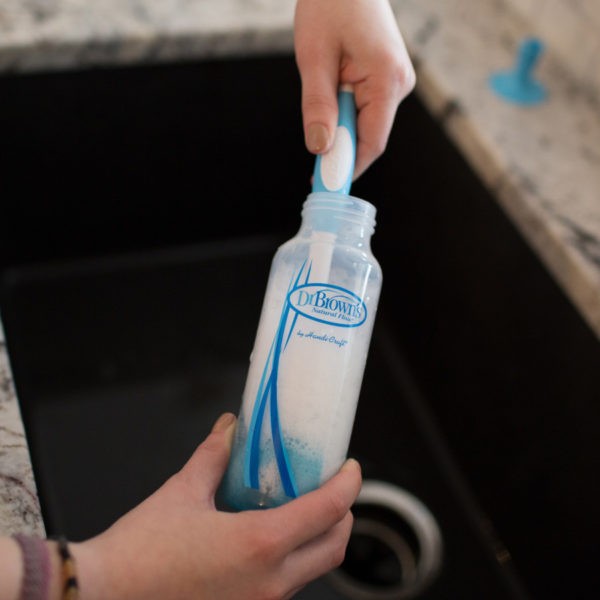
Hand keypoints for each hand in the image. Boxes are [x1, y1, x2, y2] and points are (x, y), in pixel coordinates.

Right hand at [72, 413, 361, 599]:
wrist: (103, 599)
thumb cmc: (140, 551)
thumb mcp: (182, 493)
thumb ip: (214, 456)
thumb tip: (230, 428)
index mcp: (260, 545)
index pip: (328, 511)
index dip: (348, 485)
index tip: (350, 468)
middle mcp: (270, 583)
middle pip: (334, 547)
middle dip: (342, 514)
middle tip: (331, 487)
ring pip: (312, 570)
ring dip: (317, 538)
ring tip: (300, 508)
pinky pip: (286, 586)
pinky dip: (292, 560)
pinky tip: (269, 540)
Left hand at [294, 0, 415, 179]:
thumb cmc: (331, 4)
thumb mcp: (314, 57)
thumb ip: (318, 106)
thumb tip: (320, 148)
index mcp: (387, 79)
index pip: (371, 142)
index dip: (347, 167)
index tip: (325, 185)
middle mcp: (399, 84)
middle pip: (369, 136)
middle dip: (340, 145)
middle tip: (314, 146)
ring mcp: (395, 82)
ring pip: (366, 124)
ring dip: (340, 123)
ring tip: (323, 86)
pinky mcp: (387, 79)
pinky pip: (366, 109)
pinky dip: (346, 112)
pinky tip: (333, 87)